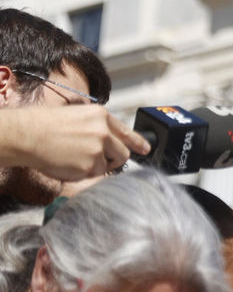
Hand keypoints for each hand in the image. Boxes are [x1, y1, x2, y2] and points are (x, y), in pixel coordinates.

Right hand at [0, 105, 149, 179]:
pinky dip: (81, 174)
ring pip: (107, 166)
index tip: (145, 149)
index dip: (138, 143)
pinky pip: (92, 175)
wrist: (27, 135)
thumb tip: (107, 141)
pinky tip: (67, 164)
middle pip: (122, 153)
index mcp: (101, 116)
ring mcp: (98, 149)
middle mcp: (104, 132)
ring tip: (73, 158)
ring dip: (94, 167)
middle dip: (114, 160)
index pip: (127, 132)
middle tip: (98, 161)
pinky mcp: (89, 165)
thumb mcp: (77, 116)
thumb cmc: (43, 125)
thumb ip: (96, 128)